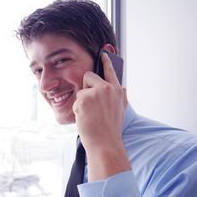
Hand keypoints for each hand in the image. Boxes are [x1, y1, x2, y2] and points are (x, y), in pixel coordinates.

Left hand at [72, 52, 130, 180]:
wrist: (105, 143)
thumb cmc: (110, 129)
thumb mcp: (120, 110)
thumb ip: (120, 96)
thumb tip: (121, 86)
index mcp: (117, 91)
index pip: (110, 71)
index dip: (106, 61)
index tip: (103, 53)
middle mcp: (108, 89)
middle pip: (88, 76)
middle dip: (86, 88)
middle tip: (91, 105)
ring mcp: (96, 93)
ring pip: (81, 91)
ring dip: (82, 102)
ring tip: (91, 115)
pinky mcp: (85, 99)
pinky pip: (76, 101)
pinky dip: (78, 110)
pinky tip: (86, 118)